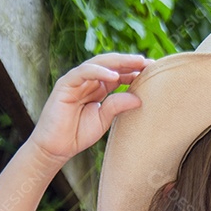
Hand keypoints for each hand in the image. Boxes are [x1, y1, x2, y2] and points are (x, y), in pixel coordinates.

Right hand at [28, 53, 152, 166]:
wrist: (56, 148)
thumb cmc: (78, 134)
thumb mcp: (104, 120)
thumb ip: (118, 106)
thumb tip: (139, 97)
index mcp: (99, 88)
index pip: (119, 75)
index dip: (135, 72)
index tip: (154, 72)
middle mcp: (89, 81)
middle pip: (112, 65)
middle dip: (131, 63)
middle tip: (150, 63)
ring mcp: (76, 80)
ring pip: (99, 63)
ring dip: (119, 62)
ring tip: (137, 63)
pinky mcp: (65, 84)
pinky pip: (83, 72)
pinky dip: (99, 71)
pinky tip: (114, 76)